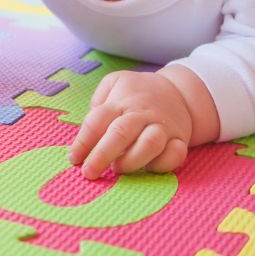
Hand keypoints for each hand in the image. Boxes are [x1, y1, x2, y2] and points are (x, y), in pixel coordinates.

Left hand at [68, 71, 192, 179]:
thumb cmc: (138, 93)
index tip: (74, 159)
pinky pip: (175, 154)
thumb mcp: (114, 83)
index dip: (83, 142)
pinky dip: (163, 164)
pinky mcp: (180, 139)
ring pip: (149, 144)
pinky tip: (149, 167)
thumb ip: (98, 101)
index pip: (97, 120)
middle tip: (89, 172)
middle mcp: (142, 114)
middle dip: (102, 155)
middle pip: (120, 133)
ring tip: (118, 168)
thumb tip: (89, 129)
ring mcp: (163, 126)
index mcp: (121, 101)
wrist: (179, 91)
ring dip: (131, 160)